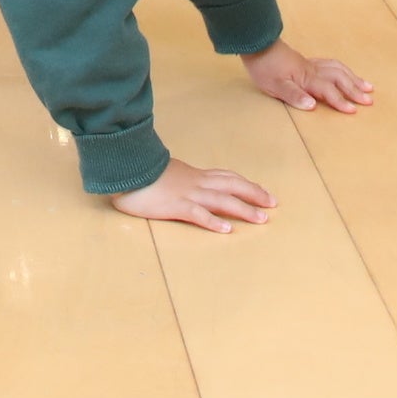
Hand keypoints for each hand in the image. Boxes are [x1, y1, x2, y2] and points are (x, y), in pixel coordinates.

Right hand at [112, 156, 276, 231]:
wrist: (124, 167)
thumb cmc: (140, 172)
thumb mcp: (164, 171)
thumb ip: (176, 177)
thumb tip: (181, 183)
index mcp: (193, 175)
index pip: (226, 177)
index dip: (246, 184)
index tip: (263, 192)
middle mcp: (195, 183)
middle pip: (232, 186)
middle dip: (254, 194)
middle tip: (273, 204)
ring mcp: (187, 194)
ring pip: (222, 200)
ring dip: (243, 209)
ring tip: (261, 219)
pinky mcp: (174, 206)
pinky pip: (197, 214)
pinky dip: (213, 221)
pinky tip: (227, 229)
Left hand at [243, 40, 372, 113]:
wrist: (257, 44)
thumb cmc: (264, 67)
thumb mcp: (274, 85)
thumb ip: (293, 96)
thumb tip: (312, 106)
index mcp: (306, 78)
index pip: (328, 91)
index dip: (341, 101)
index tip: (354, 110)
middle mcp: (313, 70)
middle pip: (339, 79)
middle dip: (355, 90)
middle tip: (369, 100)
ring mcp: (311, 64)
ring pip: (338, 69)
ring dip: (353, 78)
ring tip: (367, 86)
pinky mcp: (307, 61)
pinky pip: (332, 64)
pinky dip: (343, 69)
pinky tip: (346, 73)